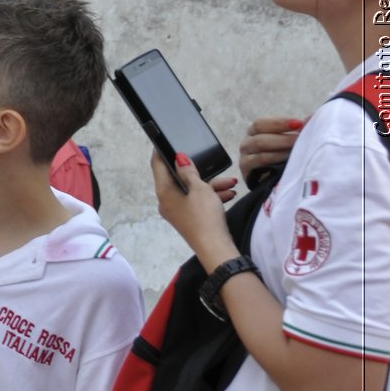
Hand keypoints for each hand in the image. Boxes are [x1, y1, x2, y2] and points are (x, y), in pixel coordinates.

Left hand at [150, 152, 235, 266]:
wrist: (216, 249)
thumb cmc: (205, 217)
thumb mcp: (200, 189)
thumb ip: (189, 172)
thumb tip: (179, 158)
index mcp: (164, 192)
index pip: (158, 166)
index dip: (162, 151)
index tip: (166, 140)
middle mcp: (167, 201)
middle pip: (179, 178)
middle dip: (200, 172)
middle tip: (214, 166)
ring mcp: (178, 211)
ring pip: (193, 191)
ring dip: (212, 185)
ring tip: (231, 182)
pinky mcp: (190, 219)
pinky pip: (198, 202)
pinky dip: (212, 196)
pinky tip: (229, 194)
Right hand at [240, 116, 301, 179]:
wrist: (272, 180)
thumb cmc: (282, 156)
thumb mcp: (289, 140)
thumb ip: (299, 130)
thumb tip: (313, 118)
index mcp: (255, 132)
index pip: (261, 123)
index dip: (280, 123)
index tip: (299, 123)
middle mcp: (247, 143)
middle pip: (260, 138)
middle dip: (283, 139)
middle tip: (301, 140)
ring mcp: (245, 158)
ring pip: (260, 151)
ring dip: (281, 150)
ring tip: (297, 151)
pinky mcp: (247, 171)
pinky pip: (260, 163)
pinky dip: (275, 160)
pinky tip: (288, 162)